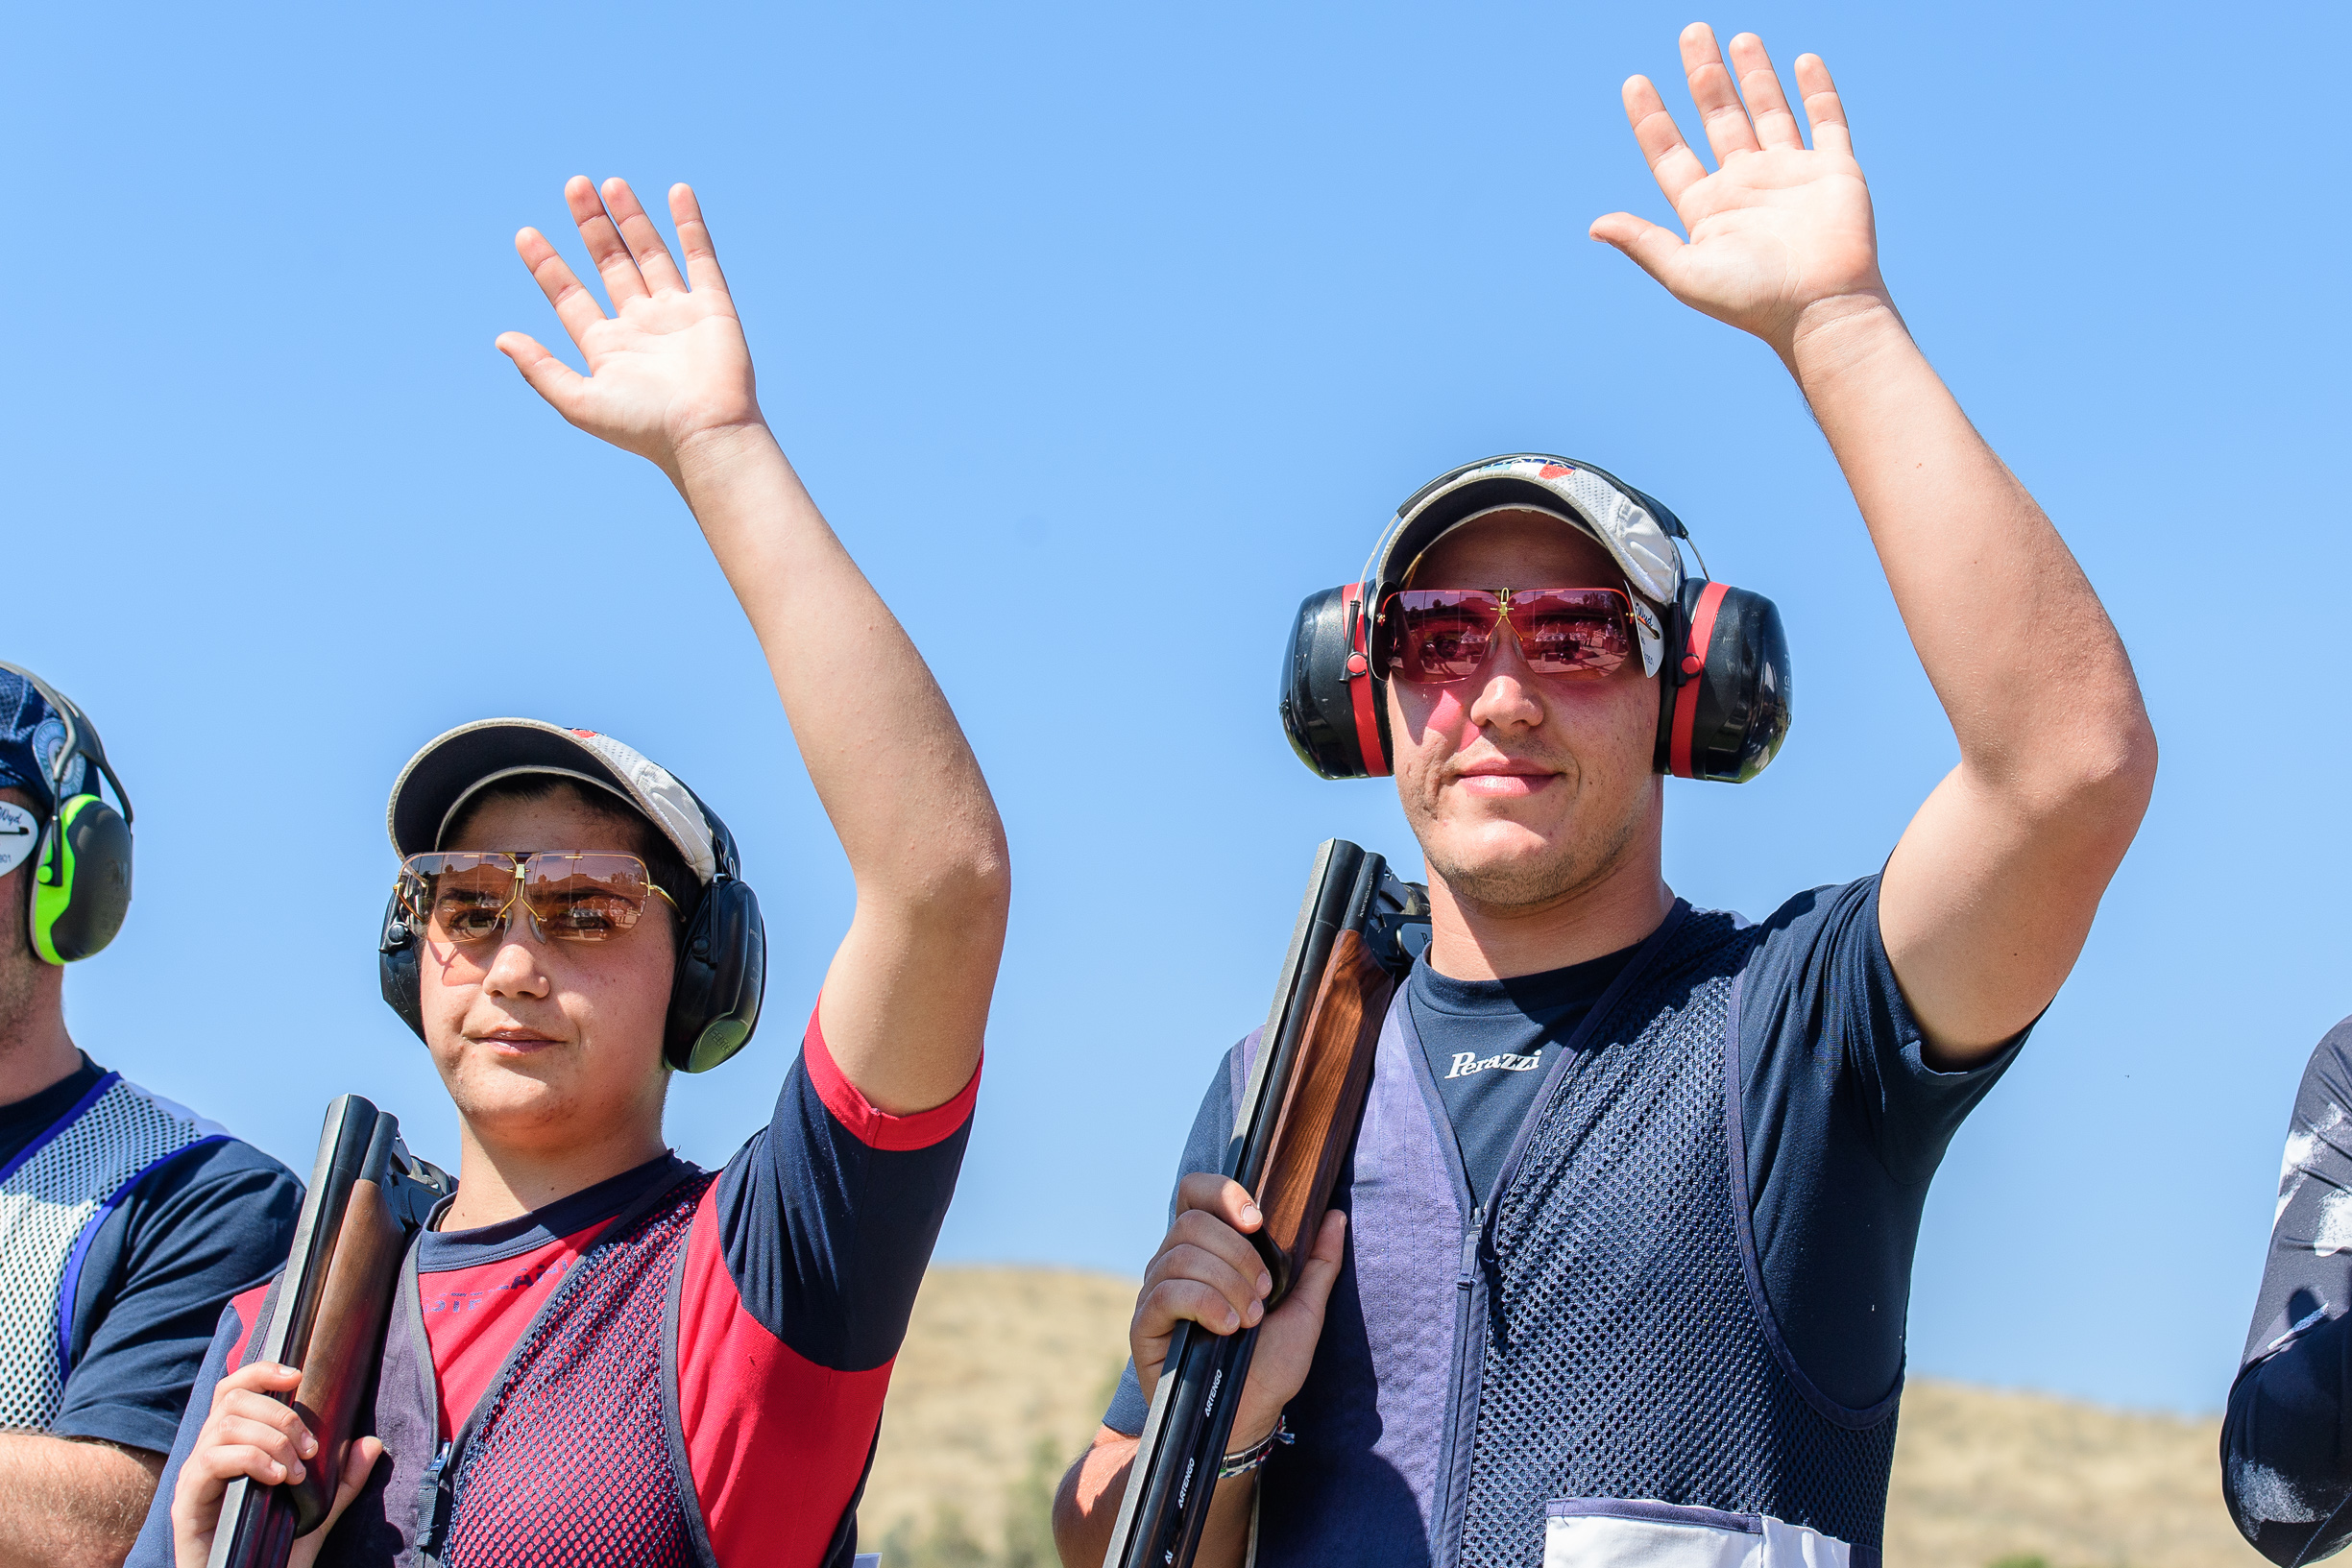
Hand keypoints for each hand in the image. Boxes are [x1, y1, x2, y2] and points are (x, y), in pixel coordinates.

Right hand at [170, 1362, 383, 1567]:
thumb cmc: (275, 1553)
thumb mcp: (318, 1513)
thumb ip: (341, 1481)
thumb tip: (371, 1444)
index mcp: (232, 1448)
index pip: (234, 1390)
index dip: (262, 1372)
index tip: (299, 1376)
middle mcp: (207, 1457)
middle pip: (232, 1399)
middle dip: (281, 1415)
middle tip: (310, 1449)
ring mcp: (194, 1478)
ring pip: (225, 1424)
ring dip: (272, 1439)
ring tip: (297, 1473)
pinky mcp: (185, 1502)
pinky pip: (212, 1459)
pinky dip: (252, 1459)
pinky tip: (278, 1480)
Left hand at [496, 177, 762, 481]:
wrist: (705, 434)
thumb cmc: (643, 427)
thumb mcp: (578, 401)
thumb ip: (540, 368)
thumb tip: (500, 337)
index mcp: (608, 348)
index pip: (570, 297)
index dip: (548, 265)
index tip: (525, 234)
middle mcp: (641, 326)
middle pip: (610, 264)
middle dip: (591, 226)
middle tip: (574, 185)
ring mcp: (677, 314)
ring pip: (650, 254)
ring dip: (631, 218)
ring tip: (610, 183)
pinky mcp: (713, 308)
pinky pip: (700, 257)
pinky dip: (690, 224)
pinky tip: (677, 192)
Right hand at [1130, 1174, 1348, 1452]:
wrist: (1248, 1421)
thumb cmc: (1271, 1366)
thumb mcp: (1305, 1311)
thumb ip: (1318, 1263)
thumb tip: (1335, 1215)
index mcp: (1207, 1250)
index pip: (1195, 1192)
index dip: (1222, 1192)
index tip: (1257, 1221)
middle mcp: (1174, 1263)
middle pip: (1193, 1222)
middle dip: (1239, 1254)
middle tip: (1265, 1294)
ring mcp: (1156, 1293)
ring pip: (1181, 1254)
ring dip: (1226, 1282)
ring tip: (1250, 1318)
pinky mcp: (1144, 1325)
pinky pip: (1166, 1292)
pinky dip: (1204, 1302)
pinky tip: (1228, 1327)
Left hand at [1590, 26, 1885, 357]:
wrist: (1821, 309)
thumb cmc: (1751, 299)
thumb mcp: (1684, 272)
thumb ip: (1643, 242)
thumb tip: (1595, 224)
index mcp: (1706, 208)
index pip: (1671, 153)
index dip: (1652, 118)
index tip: (1634, 81)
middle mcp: (1745, 185)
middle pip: (1718, 117)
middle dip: (1704, 75)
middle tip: (1691, 32)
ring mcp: (1790, 174)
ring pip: (1768, 110)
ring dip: (1754, 74)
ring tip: (1738, 37)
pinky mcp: (1833, 170)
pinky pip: (1825, 120)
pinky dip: (1816, 90)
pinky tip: (1802, 61)